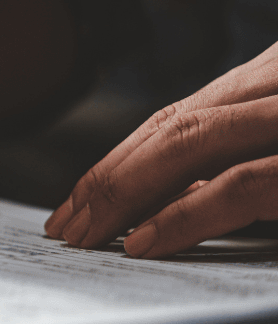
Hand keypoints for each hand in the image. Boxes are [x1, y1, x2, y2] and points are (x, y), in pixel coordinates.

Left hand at [45, 42, 277, 257]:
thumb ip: (241, 158)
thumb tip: (185, 192)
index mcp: (274, 81)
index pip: (178, 117)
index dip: (120, 160)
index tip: (77, 202)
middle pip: (172, 125)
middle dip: (108, 178)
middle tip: (65, 227)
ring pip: (191, 140)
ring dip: (126, 191)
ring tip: (85, 237)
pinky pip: (241, 182)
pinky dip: (184, 214)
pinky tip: (142, 242)